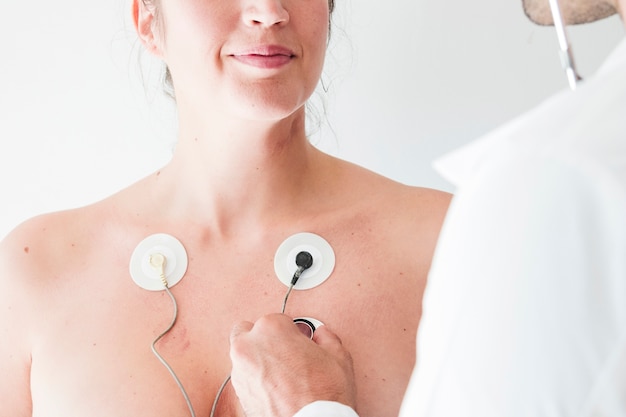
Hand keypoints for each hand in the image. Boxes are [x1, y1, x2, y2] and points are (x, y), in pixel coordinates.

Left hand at [229, 313, 356, 416]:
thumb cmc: (323, 393)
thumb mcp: (338, 356)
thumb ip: (326, 338)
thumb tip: (322, 335)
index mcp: (271, 328)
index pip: (279, 320)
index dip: (293, 332)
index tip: (300, 342)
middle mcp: (249, 346)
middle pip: (250, 331)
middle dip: (266, 339)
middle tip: (286, 352)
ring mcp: (240, 370)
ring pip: (244, 355)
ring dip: (259, 359)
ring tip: (282, 373)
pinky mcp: (238, 393)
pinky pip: (245, 377)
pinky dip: (256, 379)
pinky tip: (276, 387)